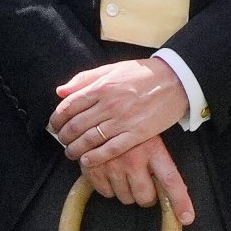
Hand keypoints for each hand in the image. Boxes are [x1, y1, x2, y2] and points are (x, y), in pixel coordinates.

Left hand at [49, 56, 189, 162]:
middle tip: (62, 141)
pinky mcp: (137, 134)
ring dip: (75, 149)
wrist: (175, 80)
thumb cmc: (142, 74)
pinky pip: (110, 150)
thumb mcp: (112, 69)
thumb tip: (60, 91)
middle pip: (76, 125)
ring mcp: (122, 120)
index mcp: (101, 87)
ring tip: (70, 153)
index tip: (55, 125)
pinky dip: (95, 157)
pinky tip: (87, 161)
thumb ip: (85, 79)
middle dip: (64, 136)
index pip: (69, 106)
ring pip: (89, 139)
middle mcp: (109, 104)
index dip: (57, 119)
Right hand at [82, 135, 194, 224]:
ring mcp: (112, 165)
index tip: (186, 217)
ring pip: (125, 198)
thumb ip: (159, 160)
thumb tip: (170, 190)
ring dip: (127, 190)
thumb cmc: (129, 125)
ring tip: (124, 172)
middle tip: (143, 183)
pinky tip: (110, 171)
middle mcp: (133, 159)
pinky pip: (106, 193)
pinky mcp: (93, 168)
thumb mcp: (149, 135)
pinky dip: (109, 187)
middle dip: (146, 196)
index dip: (180, 201)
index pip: (171, 180)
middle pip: (145, 197)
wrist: (96, 112)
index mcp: (152, 149)